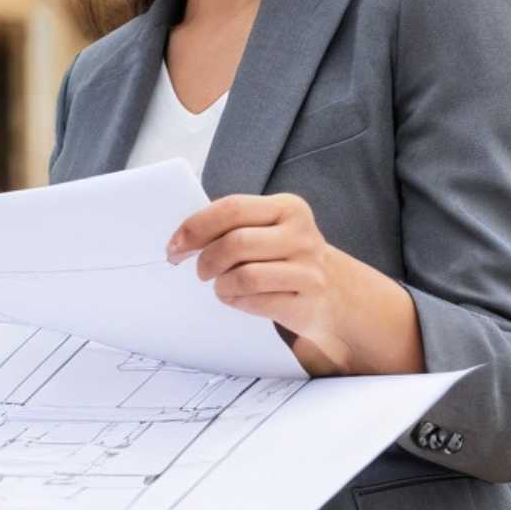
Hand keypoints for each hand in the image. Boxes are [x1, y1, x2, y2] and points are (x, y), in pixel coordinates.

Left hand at [169, 193, 419, 375]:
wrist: (335, 294)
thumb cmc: (284, 259)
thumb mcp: (265, 231)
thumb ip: (230, 227)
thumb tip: (182, 240)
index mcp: (288, 207)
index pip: (231, 208)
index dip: (195, 227)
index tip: (175, 246)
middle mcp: (303, 234)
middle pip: (234, 243)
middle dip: (205, 260)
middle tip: (199, 271)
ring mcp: (310, 269)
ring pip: (244, 275)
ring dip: (221, 285)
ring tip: (223, 286)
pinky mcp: (309, 301)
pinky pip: (256, 301)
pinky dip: (237, 301)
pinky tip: (240, 299)